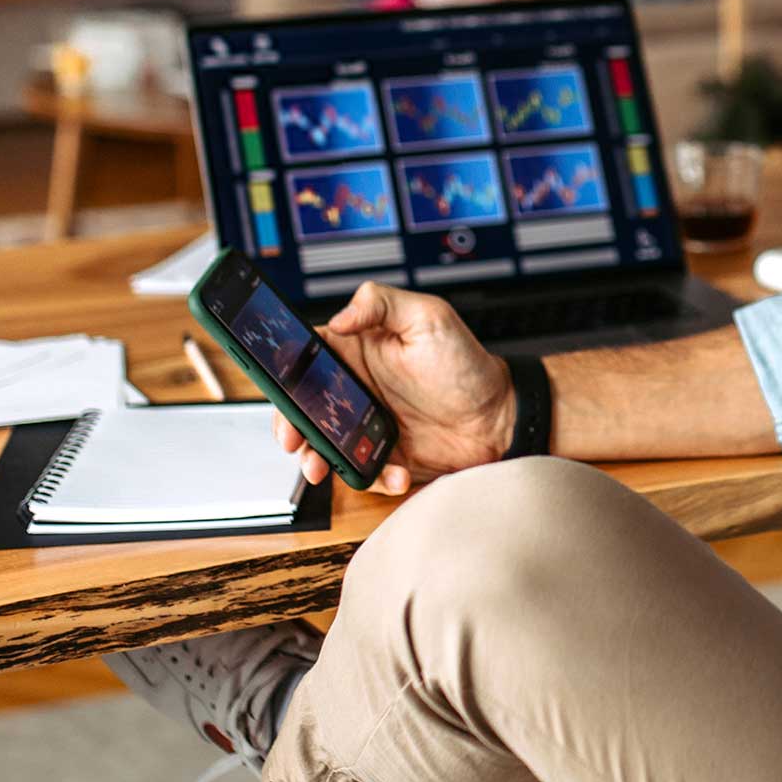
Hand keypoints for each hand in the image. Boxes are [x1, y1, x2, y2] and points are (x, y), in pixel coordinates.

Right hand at [270, 281, 512, 494]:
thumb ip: (382, 304)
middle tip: (294, 440)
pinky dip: (373, 477)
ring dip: (317, 458)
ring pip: (324, 445)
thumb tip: (341, 316)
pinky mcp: (383, 457)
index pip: (305, 357)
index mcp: (357, 351)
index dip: (286, 375)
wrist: (499, 417)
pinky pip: (362, 472)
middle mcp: (356, 389)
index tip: (282, 392)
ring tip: (323, 467)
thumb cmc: (467, 364)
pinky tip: (396, 472)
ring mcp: (366, 425)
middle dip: (291, 426)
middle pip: (304, 407)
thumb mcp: (429, 318)